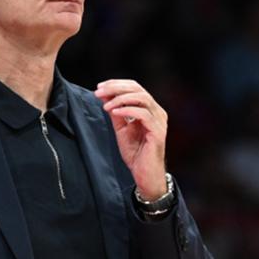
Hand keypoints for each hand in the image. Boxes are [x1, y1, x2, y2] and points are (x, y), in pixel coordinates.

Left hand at [95, 79, 167, 199]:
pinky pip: (144, 114)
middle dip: (116, 88)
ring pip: (142, 98)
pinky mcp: (158, 132)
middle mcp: (157, 112)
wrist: (144, 174)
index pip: (135, 88)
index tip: (99, 87)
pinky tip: (114, 111)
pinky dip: (127, 110)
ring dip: (120, 98)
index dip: (117, 84)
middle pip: (138, 89)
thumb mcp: (122, 129)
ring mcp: (159, 121)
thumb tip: (105, 95)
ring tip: (105, 105)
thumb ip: (116, 112)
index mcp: (150, 109)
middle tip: (98, 92)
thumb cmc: (136, 153)